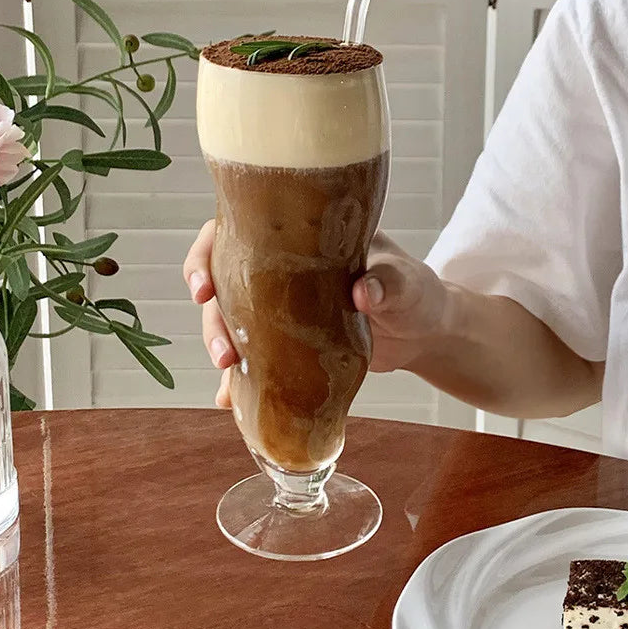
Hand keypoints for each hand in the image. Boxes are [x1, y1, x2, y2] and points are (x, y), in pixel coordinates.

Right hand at [183, 223, 449, 407]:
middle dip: (212, 316)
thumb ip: (388, 284)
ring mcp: (283, 305)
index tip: (202, 288)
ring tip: (227, 375)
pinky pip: (256, 355)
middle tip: (223, 351)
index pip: (238, 229)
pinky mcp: (290, 340)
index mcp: (303, 236)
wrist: (425, 332)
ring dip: (222, 344)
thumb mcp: (407, 284)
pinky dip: (241, 378)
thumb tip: (363, 291)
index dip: (208, 253)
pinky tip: (230, 399)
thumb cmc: (416, 292)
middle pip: (225, 280)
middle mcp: (283, 267)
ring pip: (233, 318)